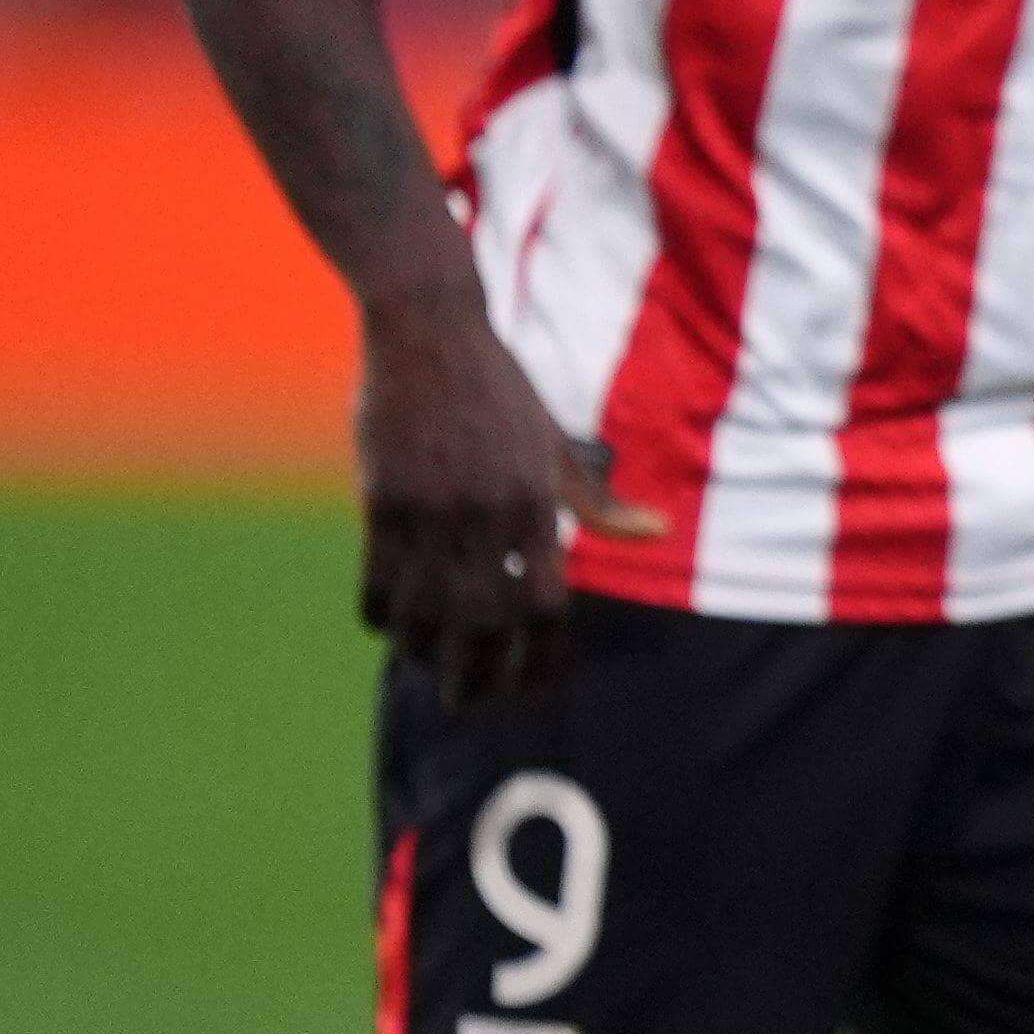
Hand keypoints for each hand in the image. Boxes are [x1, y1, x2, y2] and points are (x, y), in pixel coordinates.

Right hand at [357, 299, 642, 705]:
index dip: (540, 653)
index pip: (545, 604)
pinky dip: (381, 614)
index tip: (533, 683)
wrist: (431, 332)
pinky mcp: (382, 498)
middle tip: (471, 701)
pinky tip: (388, 627)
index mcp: (536, 502)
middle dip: (478, 672)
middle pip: (484, 621)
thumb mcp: (555, 445)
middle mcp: (488, 512)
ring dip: (424, 649)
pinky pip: (377, 580)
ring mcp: (432, 507)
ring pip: (425, 609)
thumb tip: (656, 532)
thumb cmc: (500, 393)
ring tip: (427, 666)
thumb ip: (598, 501)